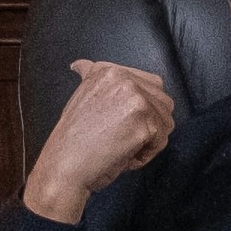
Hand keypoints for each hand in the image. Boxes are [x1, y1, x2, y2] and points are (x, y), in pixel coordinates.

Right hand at [22, 57, 175, 226]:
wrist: (64, 165)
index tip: (123, 123)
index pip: (150, 83)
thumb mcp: (80, 97)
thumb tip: (81, 65)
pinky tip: (124, 156)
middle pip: (163, 100)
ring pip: (166, 120)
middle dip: (151, 123)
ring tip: (123, 147)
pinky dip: (145, 154)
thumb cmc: (72, 140)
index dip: (143, 108)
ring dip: (149, 139)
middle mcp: (124, 80)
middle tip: (125, 138)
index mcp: (109, 71)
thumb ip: (89, 78)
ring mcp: (136, 101)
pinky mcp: (145, 125)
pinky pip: (161, 140)